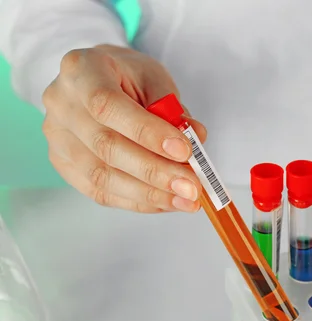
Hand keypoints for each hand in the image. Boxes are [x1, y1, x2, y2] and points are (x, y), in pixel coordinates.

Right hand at [42, 44, 205, 212]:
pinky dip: (138, 201)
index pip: (109, 106)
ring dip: (150, 194)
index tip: (184, 151)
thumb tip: (196, 138)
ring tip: (185, 200)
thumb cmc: (127, 76)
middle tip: (192, 187)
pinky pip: (101, 192)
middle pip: (106, 147)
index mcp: (81, 70)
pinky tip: (166, 202)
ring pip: (102, 176)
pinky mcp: (64, 166)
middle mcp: (61, 105)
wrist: (98, 80)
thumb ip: (173, 108)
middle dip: (156, 172)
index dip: (148, 133)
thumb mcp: (154, 78)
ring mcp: (58, 139)